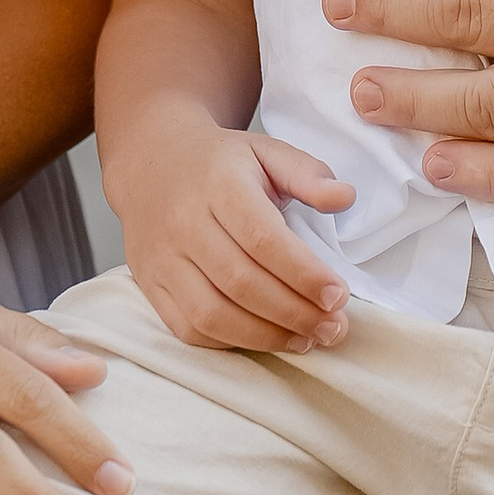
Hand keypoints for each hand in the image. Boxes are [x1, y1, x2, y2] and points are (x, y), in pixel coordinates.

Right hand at [110, 114, 357, 352]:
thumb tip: (344, 197)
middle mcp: (185, 224)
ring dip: (266, 336)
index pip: (263, 239)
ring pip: (213, 314)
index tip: (339, 295)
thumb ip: (307, 173)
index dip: (303, 274)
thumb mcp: (266, 151)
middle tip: (334, 327)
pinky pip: (188, 328)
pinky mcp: (150, 285)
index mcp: (219, 184)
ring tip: (307, 340)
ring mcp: (162, 259)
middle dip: (295, 314)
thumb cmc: (219, 164)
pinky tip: (265, 338)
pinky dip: (230, 343)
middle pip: (241, 283)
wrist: (148, 164)